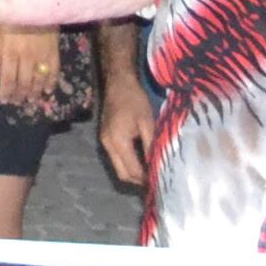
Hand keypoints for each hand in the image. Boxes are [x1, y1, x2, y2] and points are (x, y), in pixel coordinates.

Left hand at [0, 23, 59, 106]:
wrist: (35, 3)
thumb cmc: (12, 15)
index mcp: (10, 52)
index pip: (8, 78)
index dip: (6, 91)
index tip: (5, 100)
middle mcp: (26, 57)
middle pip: (24, 82)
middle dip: (20, 95)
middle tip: (17, 102)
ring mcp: (42, 55)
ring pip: (39, 80)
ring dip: (35, 92)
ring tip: (31, 100)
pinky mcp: (54, 51)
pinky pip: (54, 71)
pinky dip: (51, 82)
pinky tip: (48, 90)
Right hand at [96, 66, 151, 185]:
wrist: (118, 83)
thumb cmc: (135, 100)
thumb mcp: (147, 122)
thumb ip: (150, 146)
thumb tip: (156, 166)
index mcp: (118, 141)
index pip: (132, 170)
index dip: (146, 179)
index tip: (161, 182)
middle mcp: (108, 145)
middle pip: (122, 174)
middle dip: (139, 181)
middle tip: (157, 181)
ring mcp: (104, 142)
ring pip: (119, 168)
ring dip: (133, 173)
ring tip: (151, 173)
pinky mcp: (106, 138)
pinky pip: (117, 158)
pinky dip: (129, 164)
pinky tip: (142, 161)